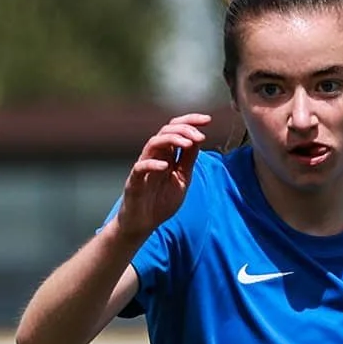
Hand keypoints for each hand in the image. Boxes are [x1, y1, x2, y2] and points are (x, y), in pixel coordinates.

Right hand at [116, 113, 211, 238]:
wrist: (144, 223)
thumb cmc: (161, 200)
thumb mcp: (182, 178)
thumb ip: (188, 160)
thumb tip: (199, 138)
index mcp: (166, 154)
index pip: (176, 129)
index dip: (190, 121)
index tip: (208, 120)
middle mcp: (154, 156)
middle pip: (165, 131)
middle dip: (184, 129)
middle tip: (201, 135)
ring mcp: (144, 167)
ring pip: (153, 143)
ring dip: (171, 140)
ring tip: (187, 144)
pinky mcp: (134, 182)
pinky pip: (140, 167)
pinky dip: (152, 164)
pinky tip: (166, 166)